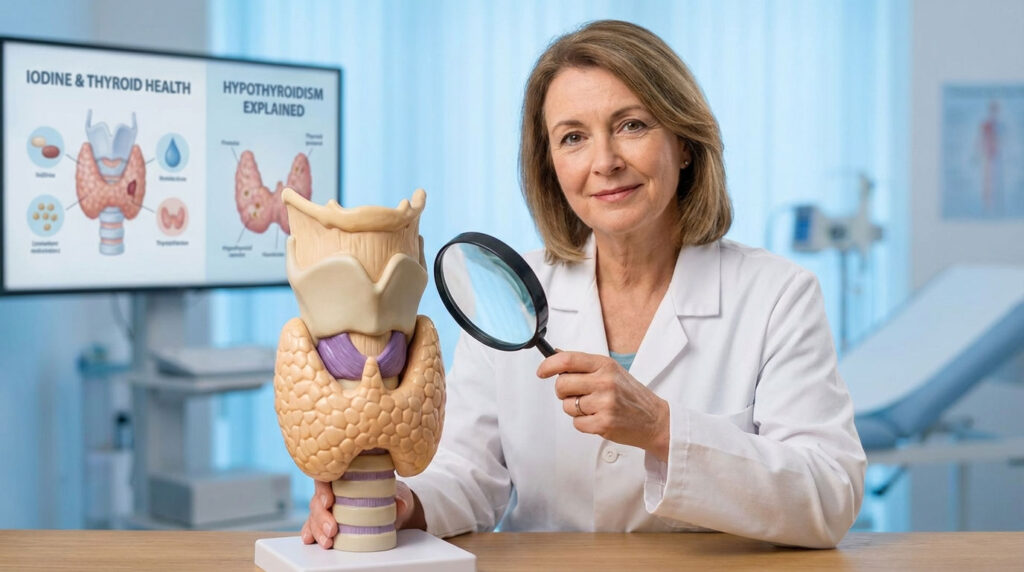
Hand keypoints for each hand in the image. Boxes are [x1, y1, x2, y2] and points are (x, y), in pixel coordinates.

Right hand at [301, 480, 424, 548]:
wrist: (393, 508)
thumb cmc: (391, 494)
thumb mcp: (399, 493)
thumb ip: (400, 498)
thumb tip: (400, 504)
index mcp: (346, 475)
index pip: (327, 476)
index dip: (323, 489)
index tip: (329, 501)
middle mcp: (333, 490)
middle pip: (318, 499)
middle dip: (321, 516)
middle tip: (332, 529)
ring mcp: (328, 506)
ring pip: (314, 515)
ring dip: (317, 529)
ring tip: (328, 541)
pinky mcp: (327, 521)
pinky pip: (313, 525)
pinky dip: (310, 533)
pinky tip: (310, 539)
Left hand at [537, 351, 670, 460]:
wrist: (654, 419)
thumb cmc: (631, 395)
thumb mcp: (611, 371)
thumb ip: (584, 365)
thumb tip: (556, 355)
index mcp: (605, 365)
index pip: (568, 360)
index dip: (549, 365)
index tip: (542, 371)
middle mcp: (605, 382)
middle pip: (562, 385)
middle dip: (563, 392)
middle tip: (575, 394)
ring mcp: (605, 403)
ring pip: (568, 406)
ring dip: (575, 409)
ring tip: (594, 408)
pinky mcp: (604, 423)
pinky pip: (576, 423)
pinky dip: (584, 423)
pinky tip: (599, 419)